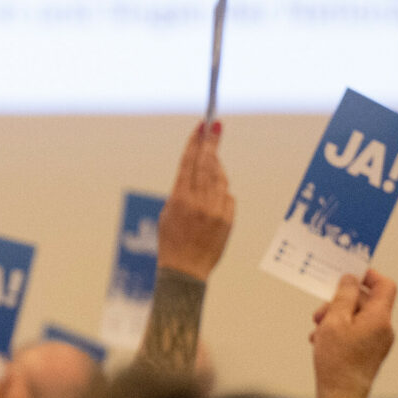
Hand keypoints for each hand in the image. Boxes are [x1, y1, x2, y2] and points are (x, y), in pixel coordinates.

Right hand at [156, 122, 235, 277]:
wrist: (185, 272)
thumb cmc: (171, 243)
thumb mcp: (168, 213)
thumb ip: (183, 191)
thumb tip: (200, 172)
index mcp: (179, 198)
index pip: (188, 162)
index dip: (195, 141)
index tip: (201, 126)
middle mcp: (198, 202)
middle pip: (207, 164)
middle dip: (211, 142)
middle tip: (215, 125)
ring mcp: (216, 210)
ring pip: (220, 178)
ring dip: (217, 168)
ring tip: (212, 162)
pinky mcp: (228, 219)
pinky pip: (228, 197)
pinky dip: (222, 194)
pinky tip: (214, 199)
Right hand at [310, 270, 396, 397]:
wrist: (342, 397)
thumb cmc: (337, 360)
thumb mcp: (334, 321)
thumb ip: (344, 296)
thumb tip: (351, 279)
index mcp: (379, 318)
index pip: (384, 285)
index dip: (368, 275)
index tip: (348, 274)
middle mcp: (384, 328)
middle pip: (366, 302)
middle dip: (340, 302)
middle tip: (318, 312)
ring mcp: (378, 341)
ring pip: (357, 317)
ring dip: (335, 317)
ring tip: (316, 330)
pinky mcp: (370, 352)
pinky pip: (356, 332)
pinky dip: (339, 331)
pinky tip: (321, 341)